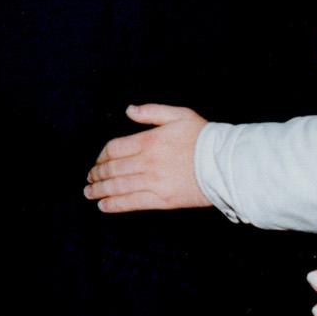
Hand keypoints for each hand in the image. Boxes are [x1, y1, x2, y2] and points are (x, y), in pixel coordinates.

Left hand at [83, 104, 211, 211]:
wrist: (227, 164)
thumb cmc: (204, 138)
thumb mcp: (179, 115)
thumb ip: (151, 112)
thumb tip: (129, 110)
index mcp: (149, 141)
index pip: (114, 149)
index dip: (101, 157)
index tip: (97, 162)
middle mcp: (147, 162)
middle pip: (112, 169)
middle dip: (97, 174)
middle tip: (89, 179)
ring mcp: (154, 182)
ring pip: (118, 186)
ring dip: (99, 190)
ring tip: (89, 193)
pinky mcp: (163, 199)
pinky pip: (132, 203)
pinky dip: (114, 204)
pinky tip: (103, 205)